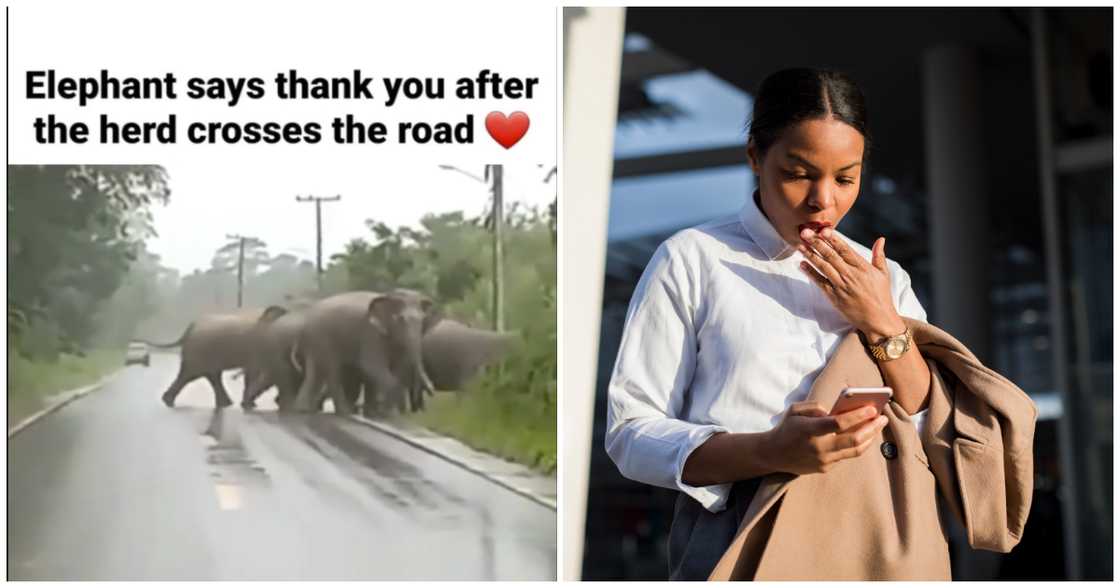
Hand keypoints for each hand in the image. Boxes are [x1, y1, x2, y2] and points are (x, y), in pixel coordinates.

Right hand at [763, 401, 888, 474]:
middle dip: (871, 428)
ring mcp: (823, 460)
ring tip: (877, 426)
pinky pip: (846, 455)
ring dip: (869, 438)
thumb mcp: (795, 410)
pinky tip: (864, 436)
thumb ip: (815, 407)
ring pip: (854, 451)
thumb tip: (835, 411)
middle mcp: (819, 448)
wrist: (773, 454)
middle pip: (853, 440)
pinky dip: (857, 445)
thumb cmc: (786, 428)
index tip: (873, 408)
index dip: (858, 416)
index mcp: (810, 430)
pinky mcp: (825, 468)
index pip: (839, 423)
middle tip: (882, 418)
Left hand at [797, 228, 903, 339]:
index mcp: (862, 267)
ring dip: (810, 255)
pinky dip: (810, 273)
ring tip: (799, 245)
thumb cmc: (882, 296)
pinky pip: (820, 282)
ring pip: (823, 267)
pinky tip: (802, 264)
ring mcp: (841, 285)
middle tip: (805, 232)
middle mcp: (851, 275)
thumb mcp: (883, 274)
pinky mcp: (834, 297)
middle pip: (831, 255)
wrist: (878, 320)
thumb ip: (879, 256)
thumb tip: (880, 239)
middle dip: (817, 243)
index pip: (845, 249)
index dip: (833, 239)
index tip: (823, 229)